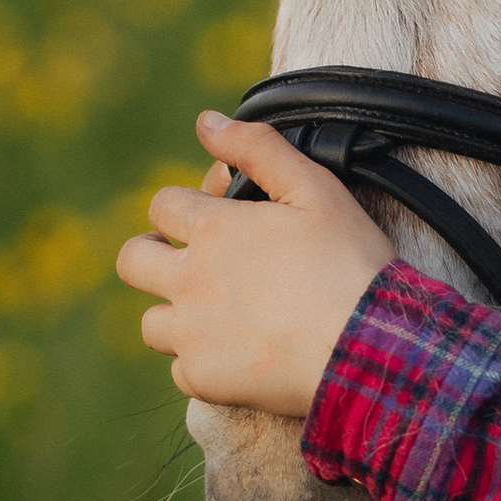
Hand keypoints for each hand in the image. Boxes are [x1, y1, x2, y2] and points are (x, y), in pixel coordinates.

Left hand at [115, 113, 394, 416]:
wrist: (368, 347)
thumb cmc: (351, 265)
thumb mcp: (316, 190)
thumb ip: (258, 148)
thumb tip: (207, 122)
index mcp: (213, 229)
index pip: (162, 204)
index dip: (187, 205)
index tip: (217, 216)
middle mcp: (189, 279)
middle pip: (132, 260)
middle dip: (152, 255)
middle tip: (185, 262)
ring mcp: (192, 332)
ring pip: (150, 321)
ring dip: (173, 313)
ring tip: (211, 315)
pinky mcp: (205, 378)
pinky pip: (179, 370)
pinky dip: (200, 363)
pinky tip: (232, 357)